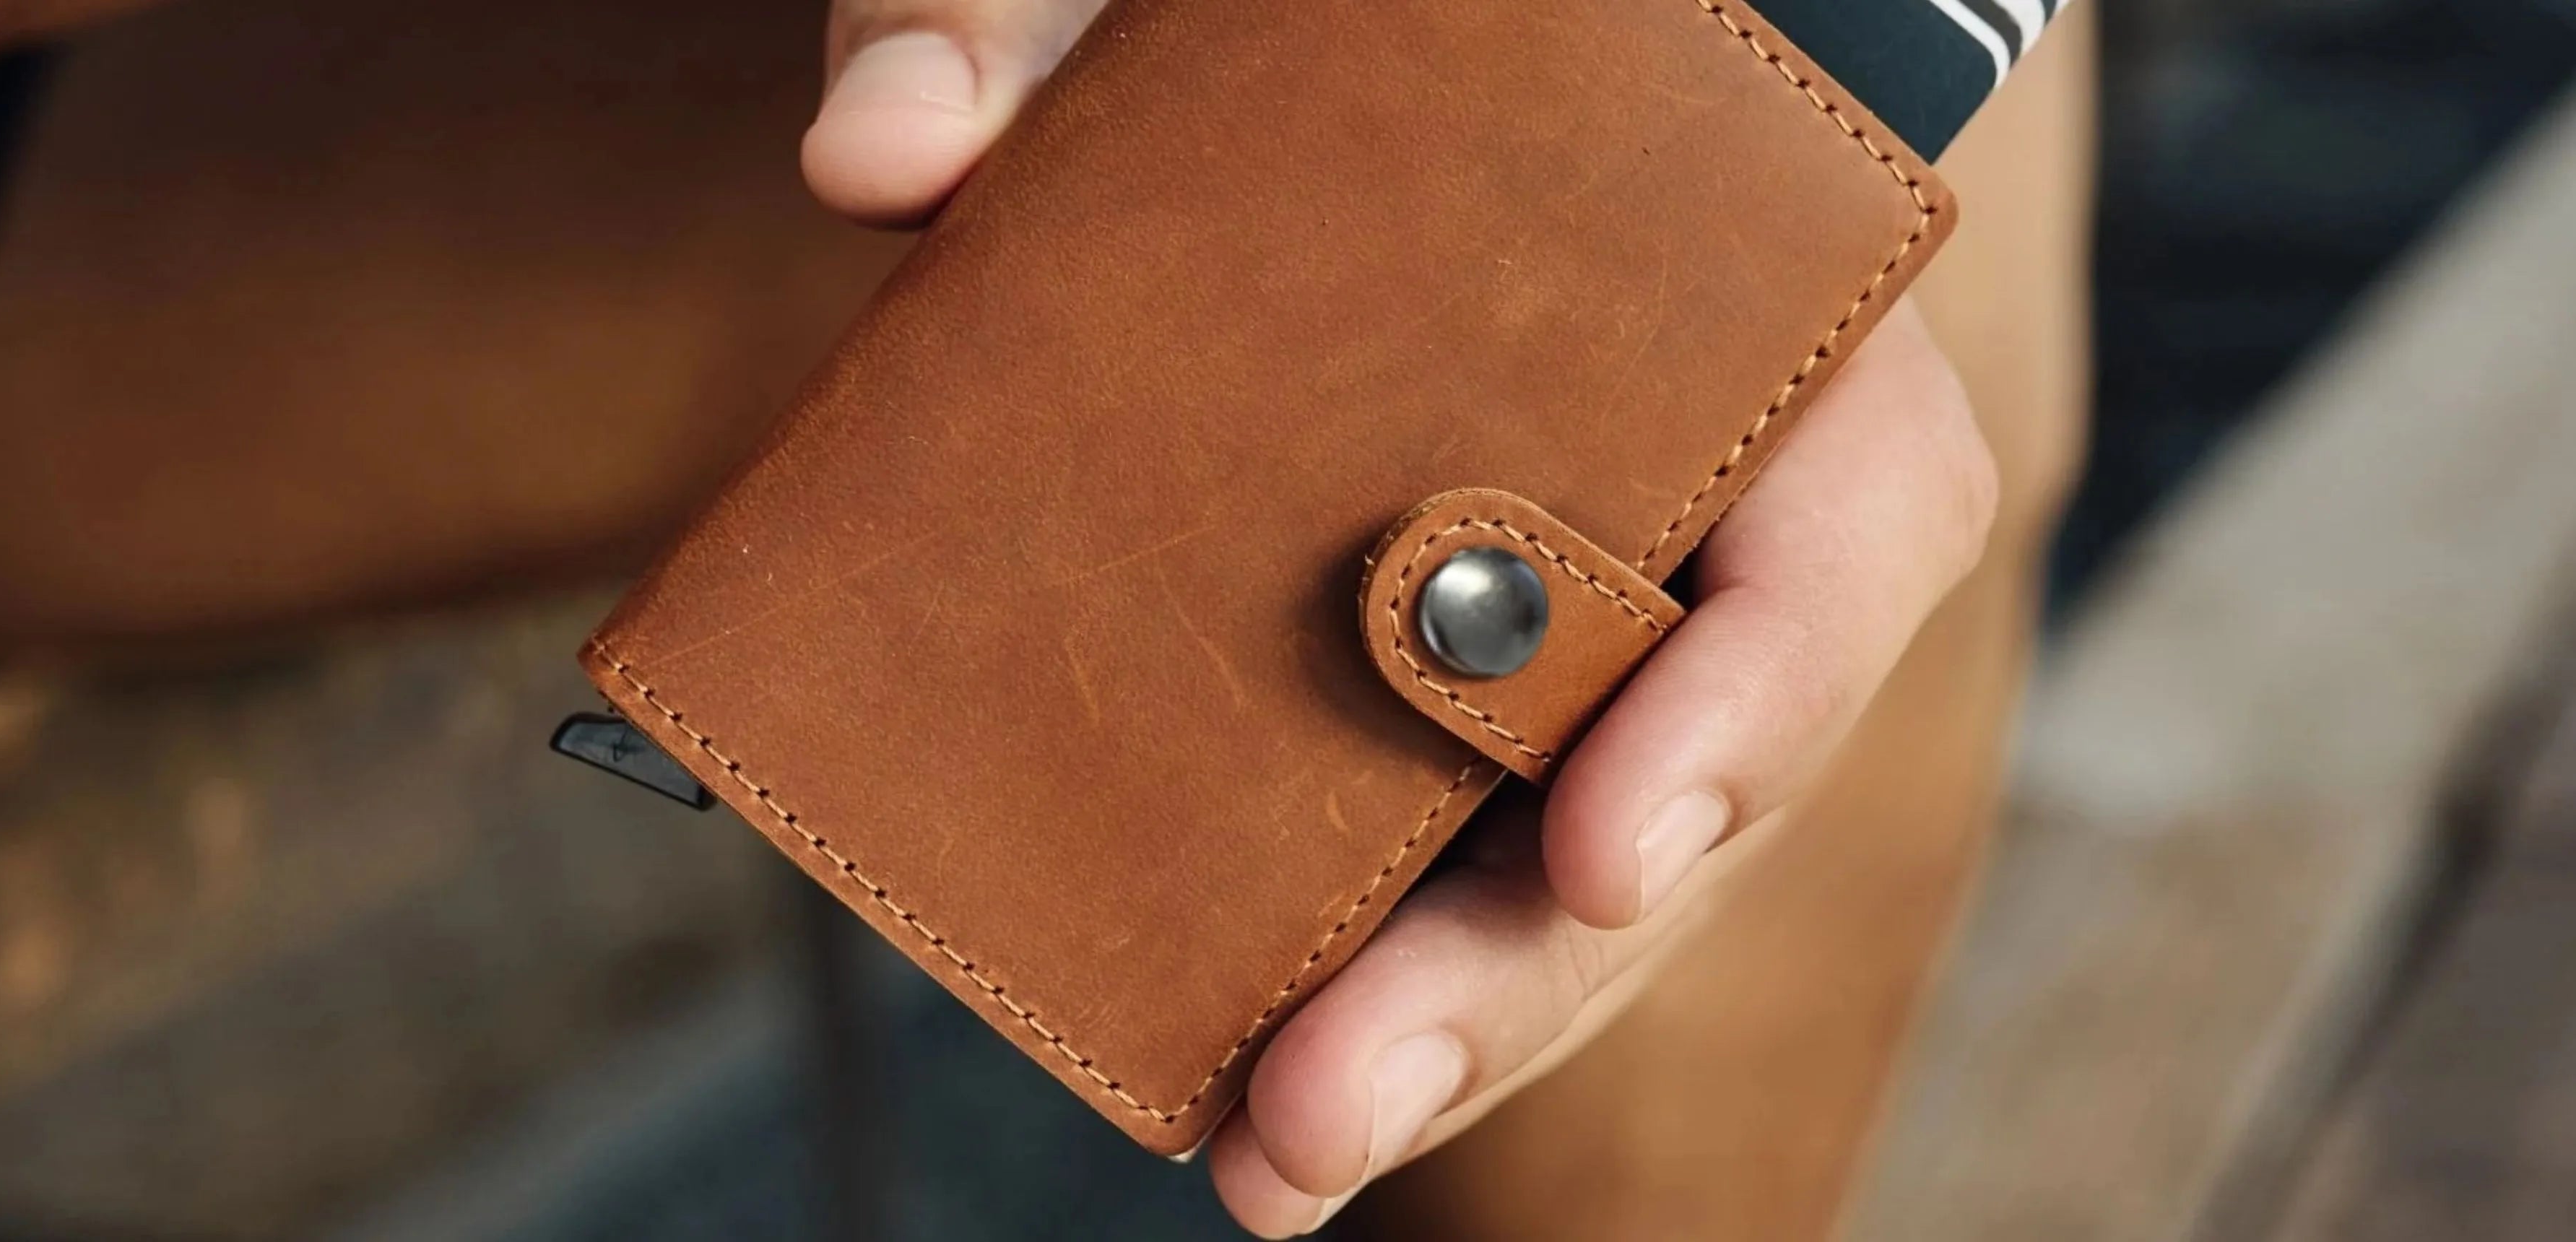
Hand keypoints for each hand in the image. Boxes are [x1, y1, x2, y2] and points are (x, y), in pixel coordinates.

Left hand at [802, 8, 2000, 1235]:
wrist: (1361, 71)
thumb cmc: (1328, 36)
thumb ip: (1034, 24)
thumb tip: (876, 154)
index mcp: (1745, 323)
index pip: (1844, 528)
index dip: (1753, 705)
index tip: (1610, 851)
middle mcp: (1701, 511)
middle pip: (1685, 784)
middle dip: (1516, 978)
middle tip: (1320, 1115)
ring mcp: (1589, 627)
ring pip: (1575, 870)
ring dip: (1437, 1032)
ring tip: (1265, 1160)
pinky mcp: (1466, 698)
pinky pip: (1461, 851)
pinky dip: (1366, 969)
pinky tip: (1233, 1082)